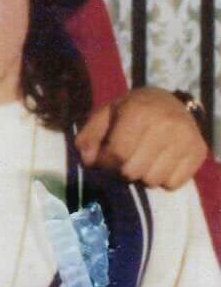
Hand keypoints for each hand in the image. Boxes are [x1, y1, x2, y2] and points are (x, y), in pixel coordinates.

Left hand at [76, 87, 205, 189]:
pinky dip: (162, 180)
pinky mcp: (198, 152)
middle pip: (133, 171)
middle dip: (121, 170)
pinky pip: (173, 184)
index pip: (117, 153)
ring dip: (142, 176)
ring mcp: (185, 140)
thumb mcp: (106, 114)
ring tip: (141, 161)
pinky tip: (159, 163)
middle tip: (122, 161)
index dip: (104, 162)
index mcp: (138, 112)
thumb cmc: (132, 109)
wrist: (171, 102)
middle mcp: (165, 125)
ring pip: (153, 181)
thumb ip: (90, 135)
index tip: (102, 160)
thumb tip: (87, 161)